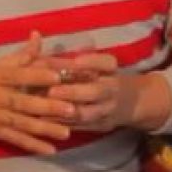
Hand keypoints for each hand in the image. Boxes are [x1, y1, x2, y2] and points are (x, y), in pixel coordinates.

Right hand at [0, 32, 77, 154]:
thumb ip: (20, 55)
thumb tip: (39, 36)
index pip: (19, 75)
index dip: (37, 76)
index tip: (57, 76)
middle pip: (24, 102)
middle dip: (48, 107)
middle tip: (71, 109)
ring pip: (24, 124)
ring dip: (46, 129)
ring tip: (67, 132)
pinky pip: (17, 140)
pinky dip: (33, 146)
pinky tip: (50, 150)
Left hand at [45, 54, 171, 132]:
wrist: (133, 102)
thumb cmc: (103, 77)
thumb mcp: (93, 66)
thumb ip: (68, 59)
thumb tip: (38, 43)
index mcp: (112, 71)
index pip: (107, 63)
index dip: (91, 61)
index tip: (74, 62)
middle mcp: (112, 90)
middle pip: (97, 91)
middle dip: (74, 92)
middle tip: (51, 91)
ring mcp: (108, 110)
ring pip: (88, 114)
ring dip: (66, 113)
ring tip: (46, 110)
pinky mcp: (100, 126)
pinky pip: (81, 127)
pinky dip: (64, 124)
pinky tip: (47, 121)